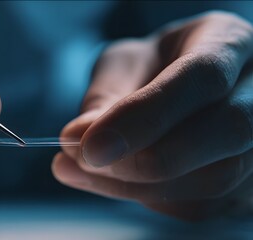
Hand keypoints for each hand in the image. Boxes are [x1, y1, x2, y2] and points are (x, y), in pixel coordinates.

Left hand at [52, 11, 252, 219]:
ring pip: (215, 179)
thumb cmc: (152, 66)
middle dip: (145, 158)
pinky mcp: (247, 182)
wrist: (179, 80)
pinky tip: (115, 180)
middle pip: (226, 130)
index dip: (146, 115)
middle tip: (86, 160)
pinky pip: (203, 204)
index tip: (91, 145)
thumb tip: (77, 140)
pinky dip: (150, 199)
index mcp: (231, 41)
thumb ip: (105, 97)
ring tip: (84, 170)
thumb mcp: (124, 63)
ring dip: (137, 186)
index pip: (203, 76)